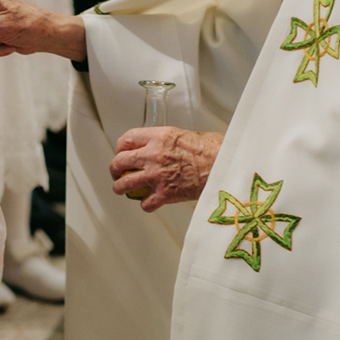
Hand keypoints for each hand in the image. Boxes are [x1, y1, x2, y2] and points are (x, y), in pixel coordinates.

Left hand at [109, 127, 223, 211]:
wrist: (224, 164)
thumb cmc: (212, 148)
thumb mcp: (183, 135)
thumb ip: (165, 141)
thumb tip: (160, 148)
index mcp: (158, 137)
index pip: (126, 139)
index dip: (121, 147)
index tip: (122, 152)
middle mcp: (152, 155)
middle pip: (120, 161)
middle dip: (115, 169)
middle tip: (117, 173)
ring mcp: (156, 175)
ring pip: (125, 184)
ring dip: (121, 188)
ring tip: (121, 189)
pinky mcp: (165, 194)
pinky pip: (145, 203)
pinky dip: (146, 204)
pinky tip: (150, 203)